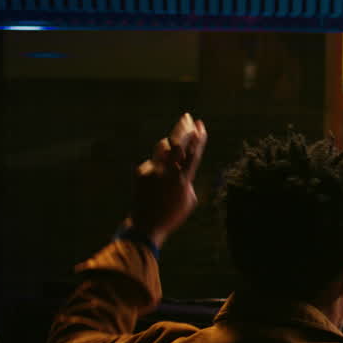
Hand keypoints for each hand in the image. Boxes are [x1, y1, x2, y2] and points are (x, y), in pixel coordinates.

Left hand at [128, 113, 207, 247]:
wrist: (146, 225)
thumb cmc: (172, 214)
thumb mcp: (189, 200)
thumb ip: (188, 180)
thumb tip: (184, 165)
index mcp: (183, 179)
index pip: (193, 152)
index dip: (199, 137)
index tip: (201, 125)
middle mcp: (168, 172)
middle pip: (178, 143)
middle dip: (184, 128)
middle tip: (187, 117)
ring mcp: (153, 171)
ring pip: (163, 147)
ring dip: (169, 145)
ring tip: (174, 148)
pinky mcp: (141, 172)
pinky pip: (153, 162)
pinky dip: (157, 168)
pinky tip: (156, 183)